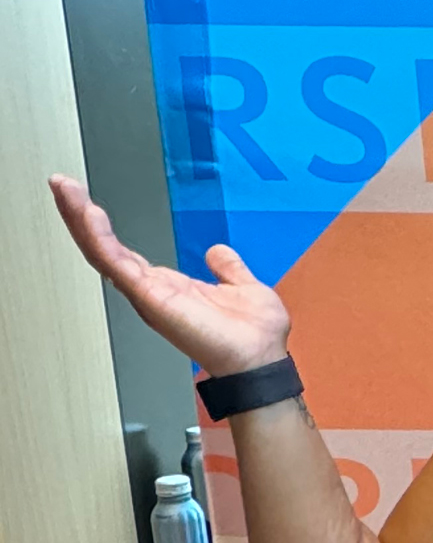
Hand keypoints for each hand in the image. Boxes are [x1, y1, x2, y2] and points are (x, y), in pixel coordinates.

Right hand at [49, 174, 290, 377]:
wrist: (262, 358)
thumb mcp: (243, 287)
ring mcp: (147, 295)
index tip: (85, 200)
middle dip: (79, 216)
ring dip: (80, 220)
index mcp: (168, 287)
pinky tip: (88, 215)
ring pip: (102, 252)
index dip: (102, 228)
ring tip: (63, 189)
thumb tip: (217, 252)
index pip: (123, 252)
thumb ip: (227, 268)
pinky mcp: (150, 298)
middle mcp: (151, 291)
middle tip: (61, 184)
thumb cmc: (254, 336)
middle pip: (104, 248)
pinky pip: (117, 264)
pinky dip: (100, 238)